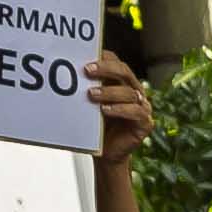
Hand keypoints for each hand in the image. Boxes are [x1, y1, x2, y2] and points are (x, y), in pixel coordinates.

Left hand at [85, 48, 149, 164]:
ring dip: (109, 92)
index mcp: (123, 82)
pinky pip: (136, 112)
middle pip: (124, 72)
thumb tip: (66, 72)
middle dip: (106, 69)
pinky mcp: (145, 123)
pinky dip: (120, 110)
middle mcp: (134, 90)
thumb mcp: (91, 104)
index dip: (104, 58)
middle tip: (87, 70)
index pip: (116, 62)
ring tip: (91, 94)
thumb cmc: (98, 126)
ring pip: (129, 92)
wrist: (107, 153)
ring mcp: (142, 106)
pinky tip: (105, 110)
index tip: (86, 59)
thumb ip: (88, 88)